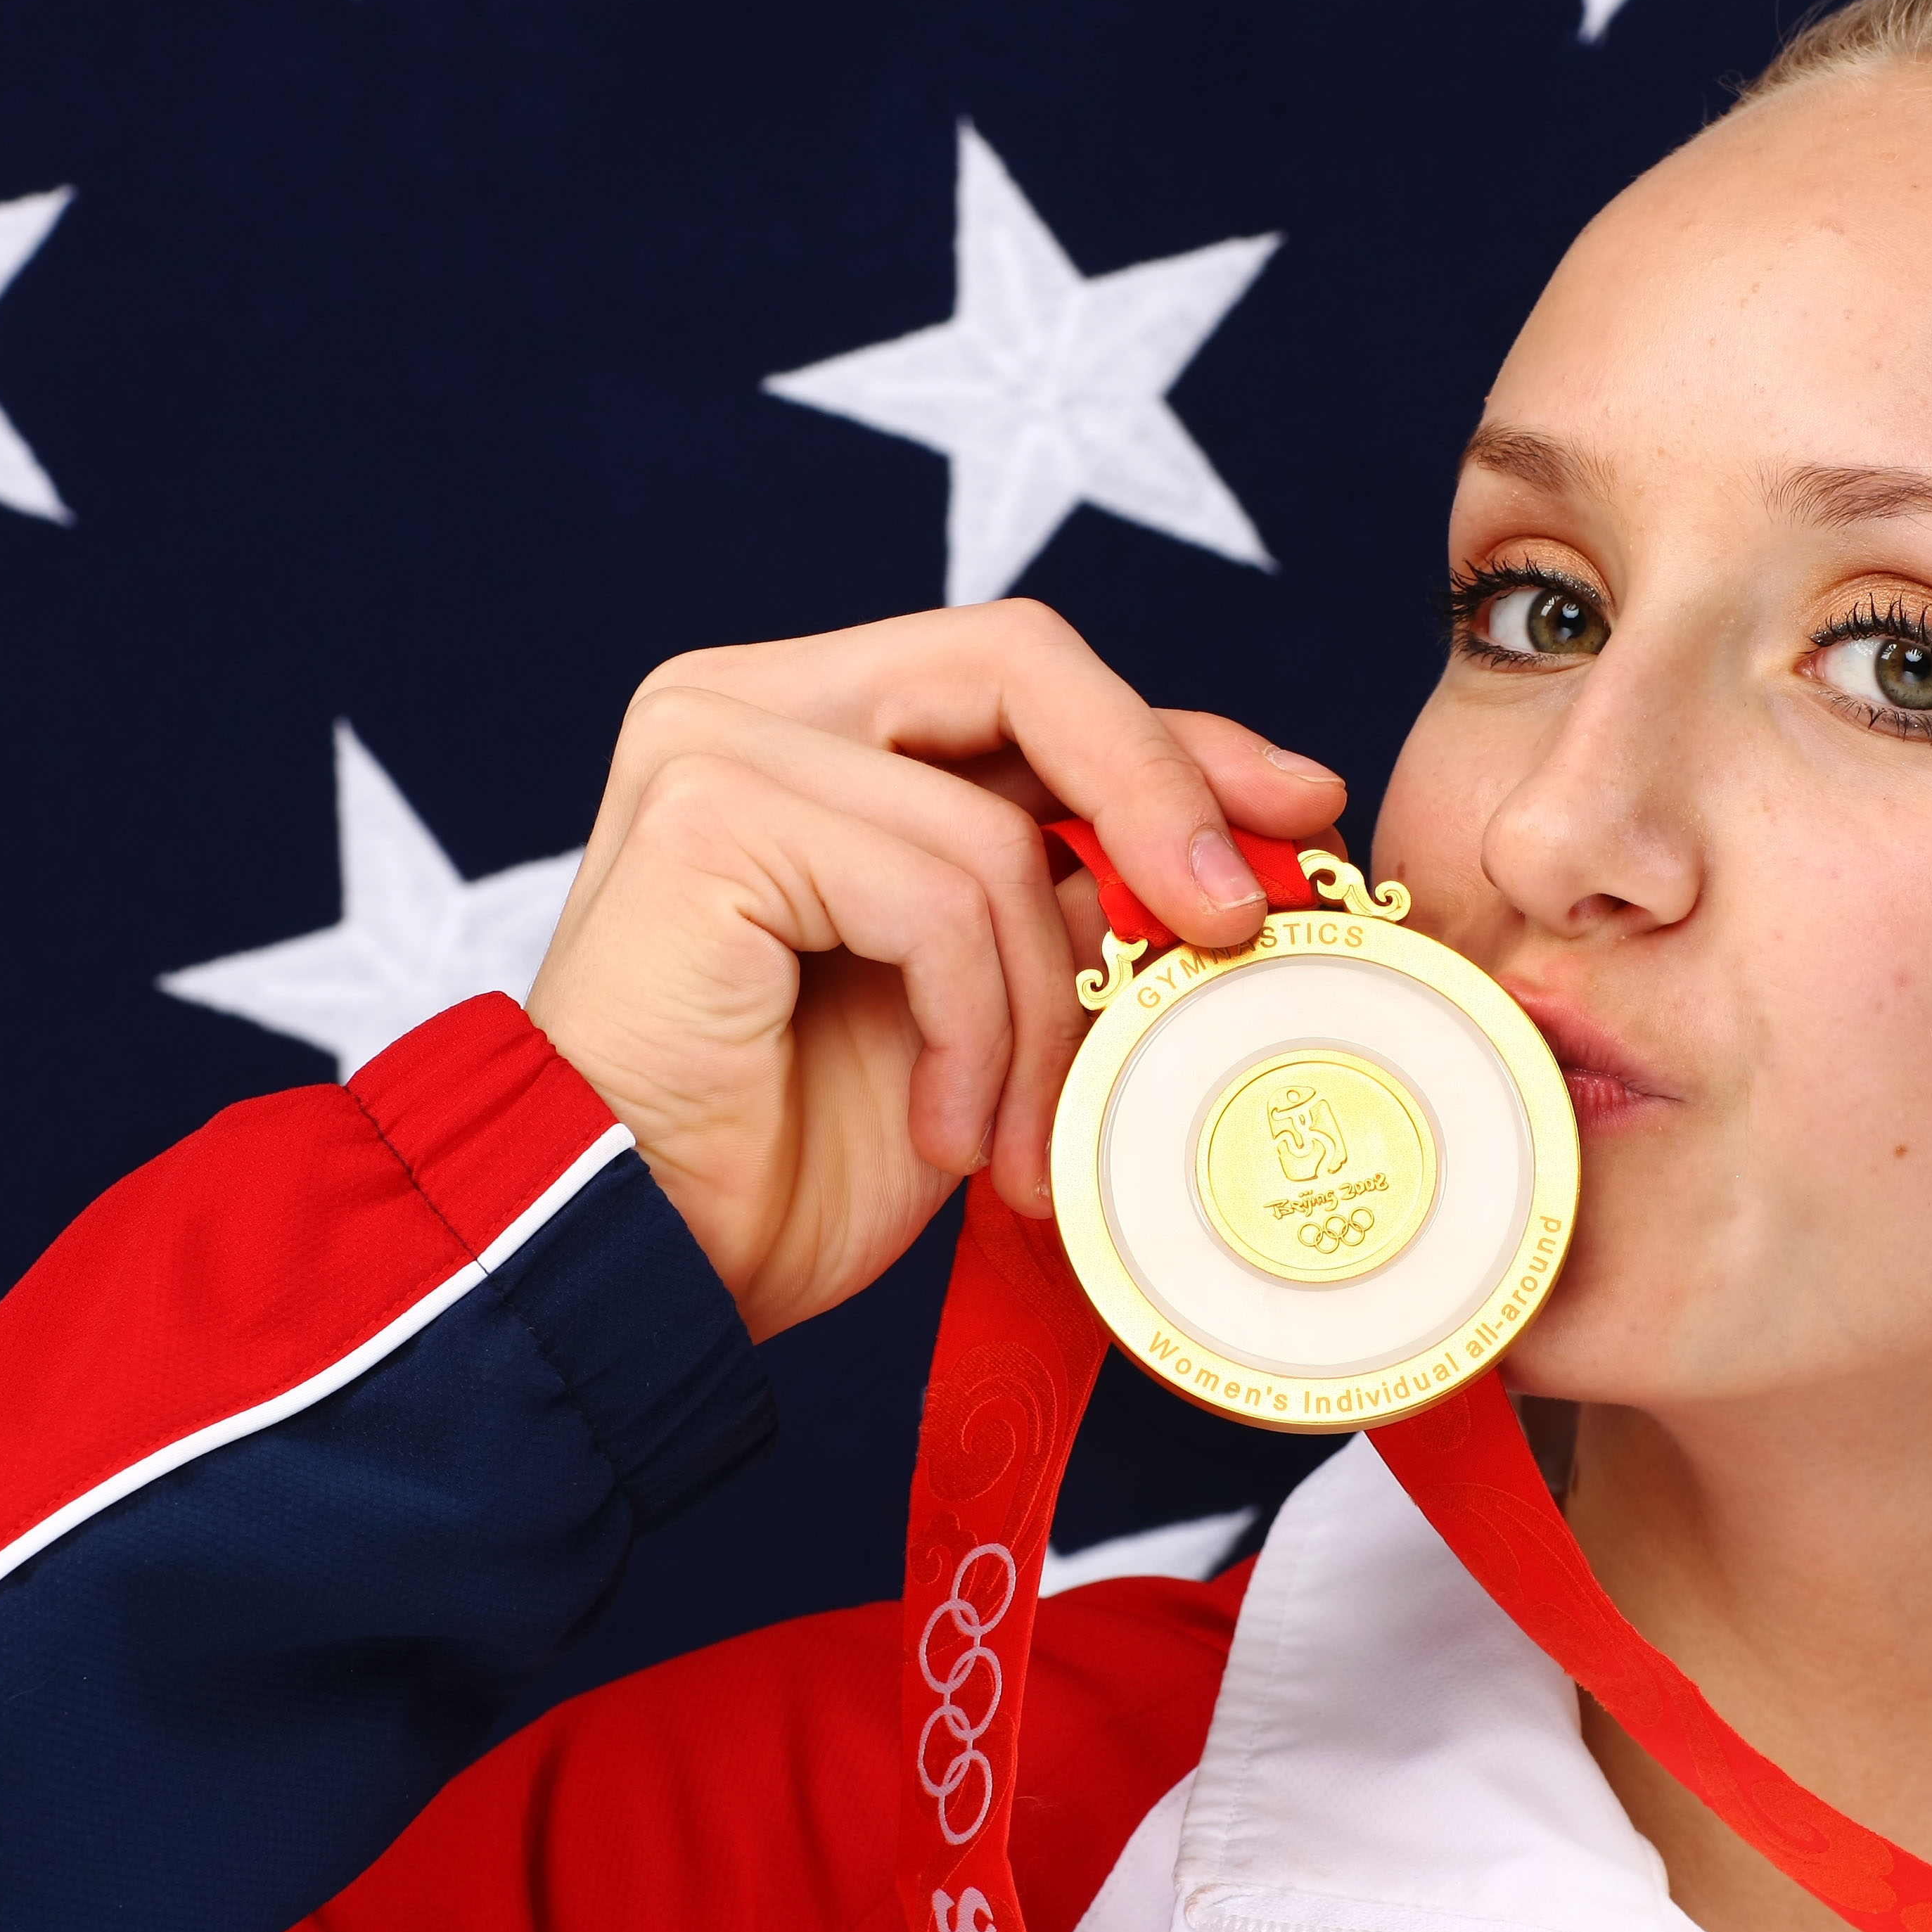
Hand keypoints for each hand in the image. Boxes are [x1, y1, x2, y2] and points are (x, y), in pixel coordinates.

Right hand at [526, 600, 1346, 1339]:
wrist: (631, 1268)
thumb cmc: (784, 1156)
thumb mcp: (976, 1009)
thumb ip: (1063, 902)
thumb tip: (1230, 856)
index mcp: (812, 720)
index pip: (1029, 677)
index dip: (1175, 738)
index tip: (1299, 814)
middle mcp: (750, 697)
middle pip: (1020, 662)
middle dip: (1158, 790)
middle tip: (1231, 929)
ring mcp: (715, 742)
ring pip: (990, 829)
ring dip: (1042, 1014)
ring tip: (1026, 1146)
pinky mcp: (705, 815)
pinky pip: (935, 899)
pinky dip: (976, 1037)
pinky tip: (950, 1139)